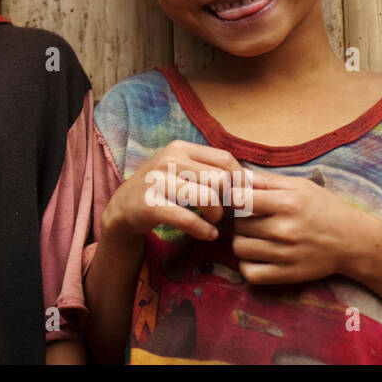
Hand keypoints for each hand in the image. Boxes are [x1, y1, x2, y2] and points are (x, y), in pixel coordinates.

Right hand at [100, 140, 245, 243]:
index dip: (240, 180)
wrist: (123, 207)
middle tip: (224, 212)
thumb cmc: (162, 188)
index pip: (225, 159)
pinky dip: (203, 230)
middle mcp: (168, 159)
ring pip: (208, 198)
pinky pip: (188, 219)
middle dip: (229, 200)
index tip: (238, 197)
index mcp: (180, 148)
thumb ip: (213, 171)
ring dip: (217, 216)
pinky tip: (206, 234)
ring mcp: (157, 181)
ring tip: (213, 223)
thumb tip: (258, 181)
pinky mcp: (150, 204)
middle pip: (220, 179)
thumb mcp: (183, 170)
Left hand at [232, 169, 380, 284]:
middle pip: (238, 224)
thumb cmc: (325, 209)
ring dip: (243, 241)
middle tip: (253, 219)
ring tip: (255, 237)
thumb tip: (237, 175)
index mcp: (287, 203)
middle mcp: (285, 229)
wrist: (354, 242)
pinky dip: (248, 265)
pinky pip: (250, 273)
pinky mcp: (288, 275)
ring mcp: (286, 255)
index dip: (233, 198)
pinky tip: (257, 256)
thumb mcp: (301, 186)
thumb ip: (267, 180)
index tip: (239, 200)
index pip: (239, 200)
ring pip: (239, 248)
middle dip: (241, 220)